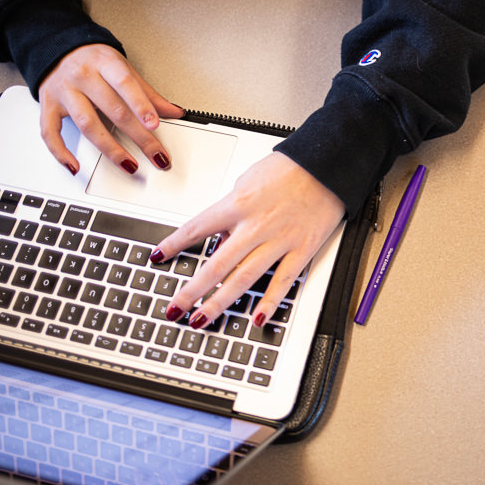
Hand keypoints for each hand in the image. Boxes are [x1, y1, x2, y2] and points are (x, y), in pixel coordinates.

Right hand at [38, 44, 183, 174]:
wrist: (56, 46)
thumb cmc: (94, 60)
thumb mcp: (123, 69)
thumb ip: (147, 93)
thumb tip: (174, 112)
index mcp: (105, 64)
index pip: (125, 85)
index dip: (141, 106)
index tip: (155, 125)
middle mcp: (83, 76)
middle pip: (113, 110)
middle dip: (139, 136)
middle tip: (156, 155)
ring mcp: (64, 92)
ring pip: (88, 125)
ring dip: (110, 149)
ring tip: (129, 165)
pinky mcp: (48, 105)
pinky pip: (50, 132)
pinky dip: (61, 152)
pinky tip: (75, 166)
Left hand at [150, 151, 345, 328]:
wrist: (327, 164)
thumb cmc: (288, 169)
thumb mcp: (247, 182)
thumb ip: (231, 212)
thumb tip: (220, 239)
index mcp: (238, 205)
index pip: (196, 228)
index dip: (173, 245)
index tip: (157, 258)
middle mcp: (255, 225)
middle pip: (216, 264)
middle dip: (191, 290)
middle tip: (173, 308)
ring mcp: (279, 241)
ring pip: (244, 278)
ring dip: (220, 303)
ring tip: (201, 319)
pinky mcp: (302, 250)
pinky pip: (283, 282)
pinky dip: (269, 302)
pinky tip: (256, 319)